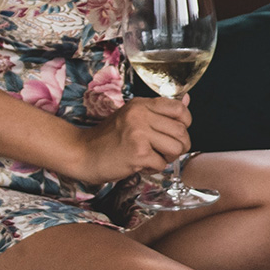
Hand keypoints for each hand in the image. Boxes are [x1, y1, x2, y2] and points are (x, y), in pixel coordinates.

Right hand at [76, 95, 191, 181]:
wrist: (82, 153)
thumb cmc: (108, 138)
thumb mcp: (132, 116)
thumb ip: (159, 110)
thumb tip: (187, 100)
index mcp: (141, 104)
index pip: (179, 108)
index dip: (185, 123)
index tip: (176, 132)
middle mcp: (140, 115)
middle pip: (181, 132)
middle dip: (179, 146)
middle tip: (164, 151)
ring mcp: (138, 134)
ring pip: (176, 148)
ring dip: (167, 158)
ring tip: (152, 158)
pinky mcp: (137, 153)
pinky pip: (161, 164)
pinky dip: (153, 169)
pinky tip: (140, 165)